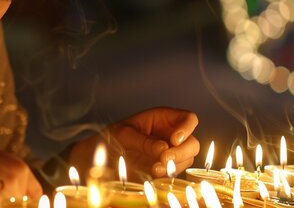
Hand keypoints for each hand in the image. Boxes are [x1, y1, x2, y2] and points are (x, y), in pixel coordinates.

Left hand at [70, 107, 198, 178]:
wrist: (101, 157)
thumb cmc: (112, 138)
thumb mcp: (124, 134)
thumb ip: (144, 141)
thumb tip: (164, 149)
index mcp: (163, 118)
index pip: (188, 118)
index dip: (187, 128)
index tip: (174, 139)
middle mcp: (170, 135)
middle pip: (192, 142)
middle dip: (182, 151)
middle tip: (165, 159)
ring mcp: (170, 153)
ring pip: (187, 159)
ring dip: (175, 165)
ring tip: (155, 168)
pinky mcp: (165, 168)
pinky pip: (176, 172)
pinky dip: (169, 173)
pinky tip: (154, 172)